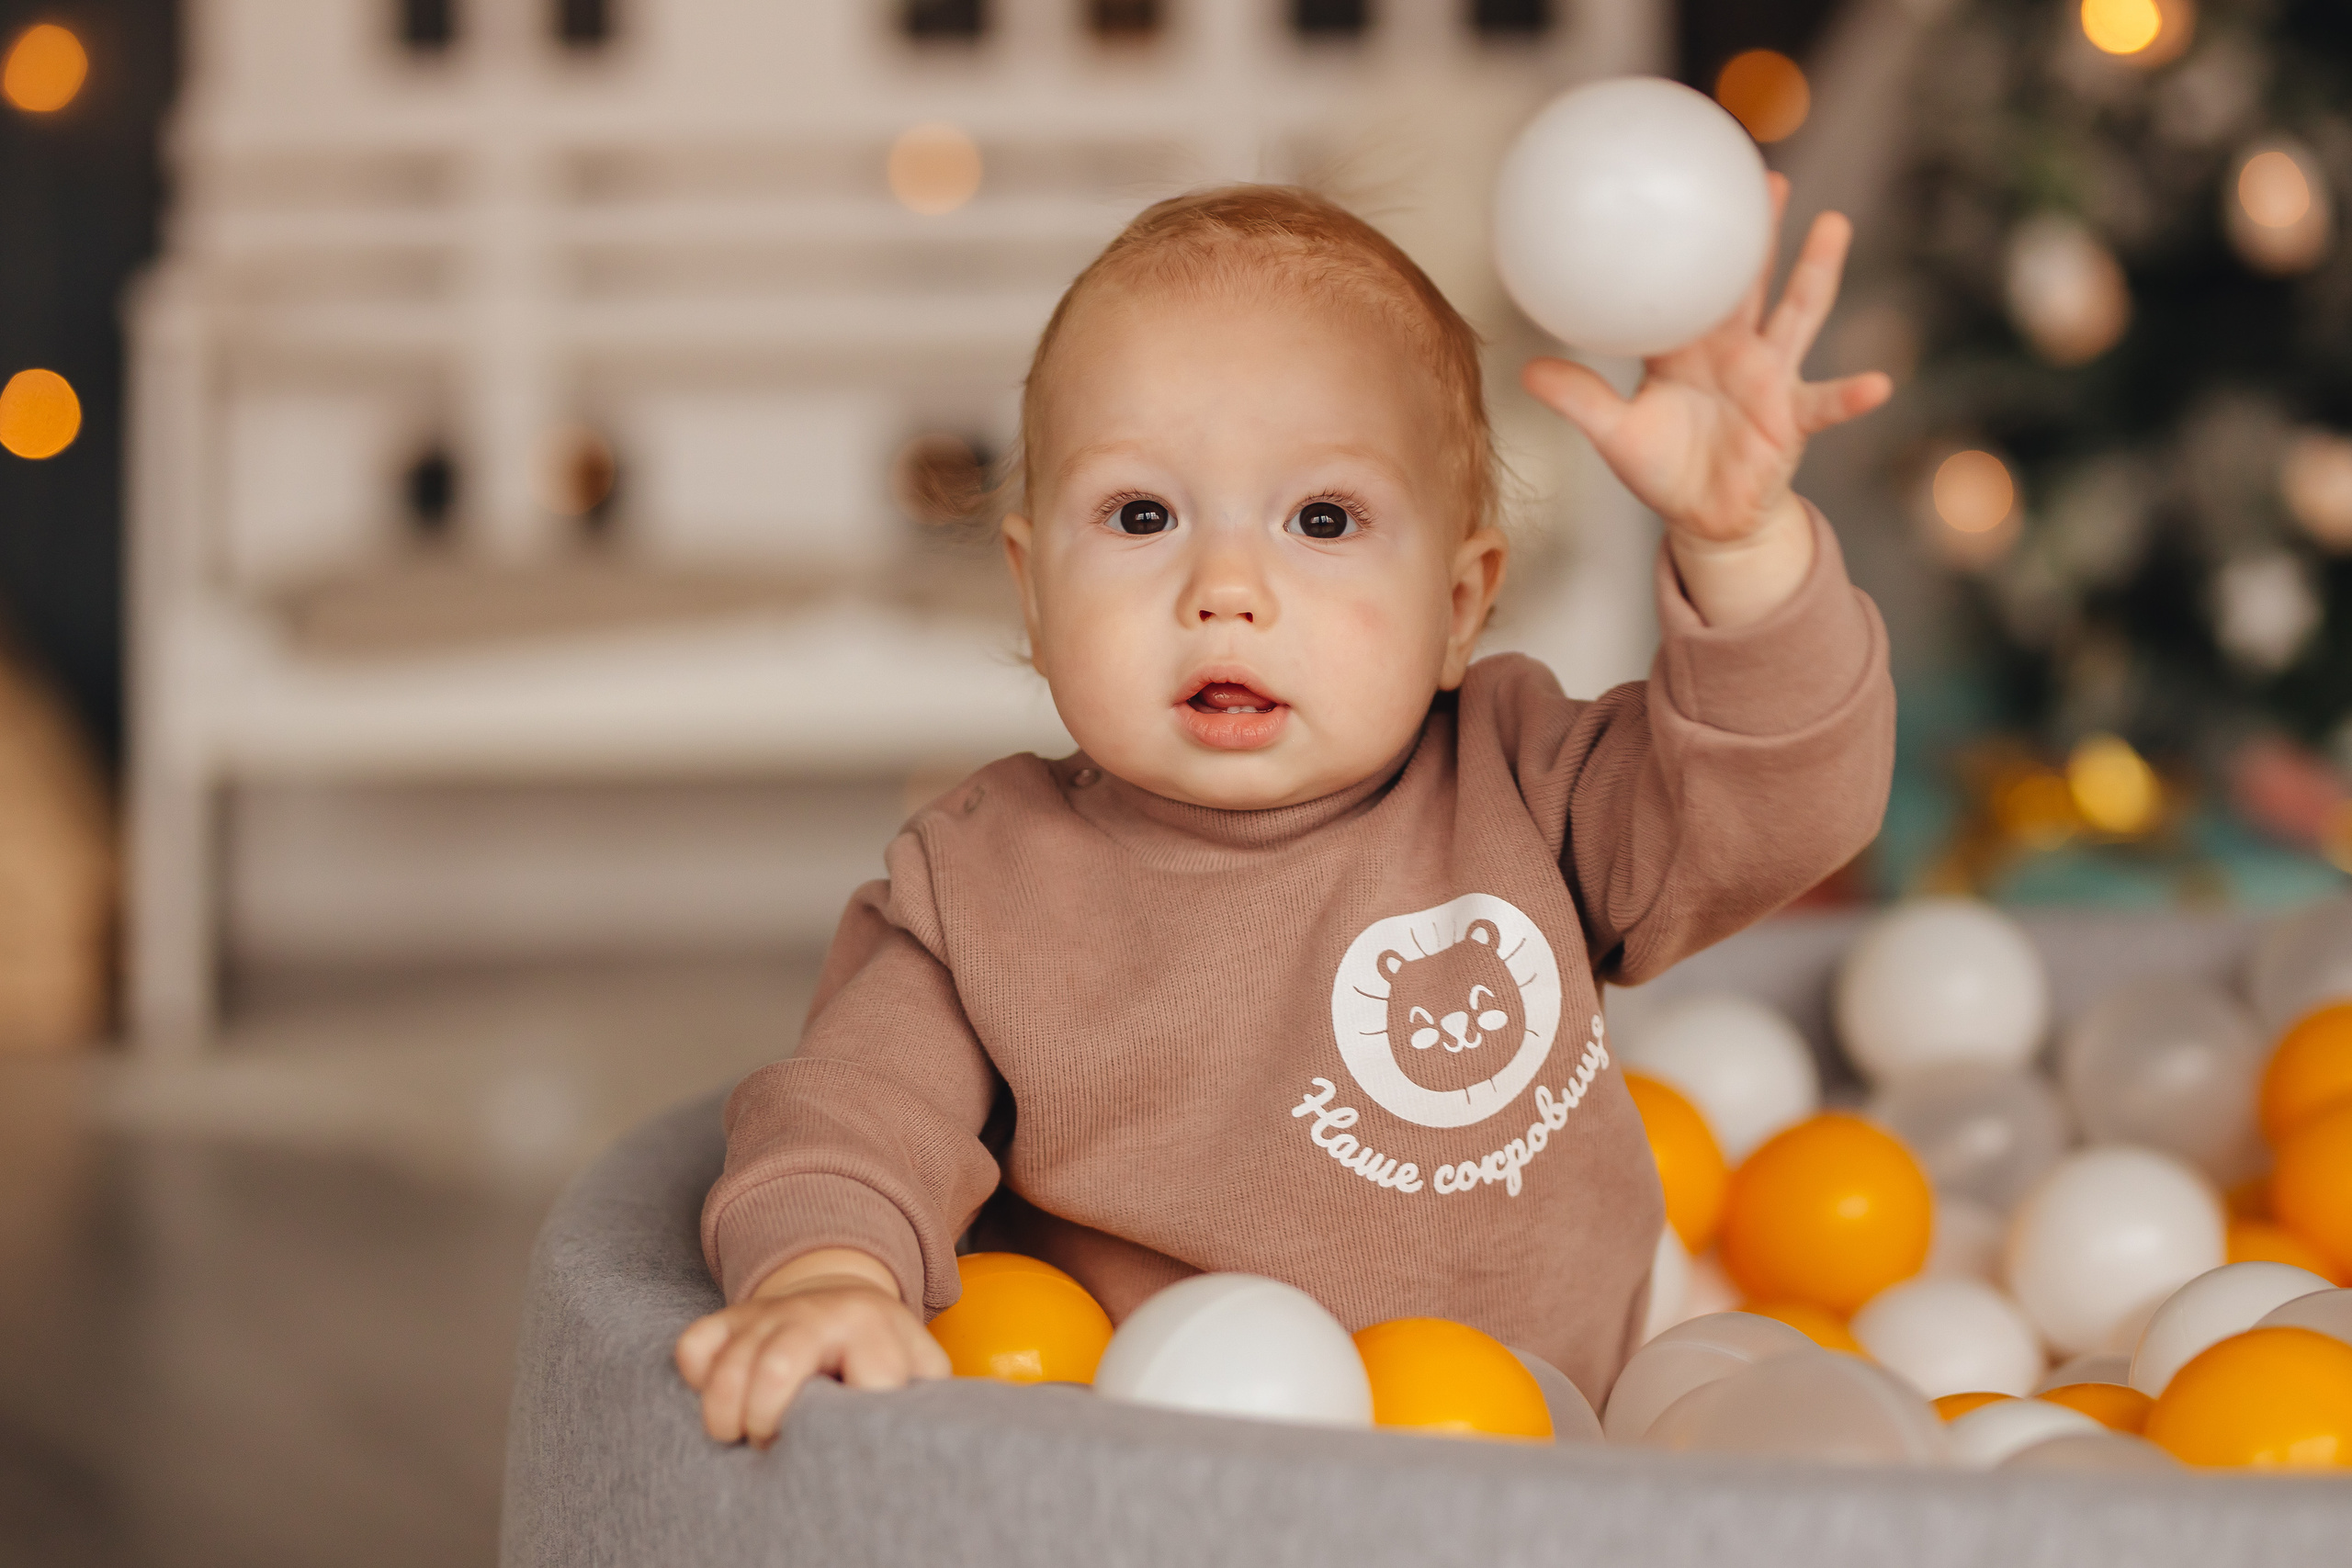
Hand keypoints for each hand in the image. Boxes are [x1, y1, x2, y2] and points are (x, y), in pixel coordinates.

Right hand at [674, 1248, 949, 1445]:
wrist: (842, 1294)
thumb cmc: (883, 1350)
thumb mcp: (920, 1366)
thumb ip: (924, 1400)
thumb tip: (921, 1447)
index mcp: (874, 1327)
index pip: (866, 1380)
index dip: (856, 1424)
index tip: (848, 1437)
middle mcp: (818, 1313)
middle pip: (778, 1365)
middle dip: (769, 1418)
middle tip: (774, 1441)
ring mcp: (769, 1313)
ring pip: (728, 1363)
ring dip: (724, 1413)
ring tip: (736, 1435)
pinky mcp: (730, 1317)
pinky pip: (694, 1346)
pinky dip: (695, 1379)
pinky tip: (719, 1396)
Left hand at [1522, 175, 1891, 627]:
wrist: (1705, 519)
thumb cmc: (1665, 468)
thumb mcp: (1615, 435)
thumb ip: (1580, 399)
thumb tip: (1528, 370)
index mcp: (1689, 348)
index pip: (1691, 284)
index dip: (1695, 242)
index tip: (1699, 190)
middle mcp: (1735, 352)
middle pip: (1751, 282)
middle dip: (1762, 232)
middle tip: (1769, 178)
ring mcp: (1770, 381)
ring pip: (1797, 316)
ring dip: (1815, 273)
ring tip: (1834, 226)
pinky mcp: (1792, 421)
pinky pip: (1824, 404)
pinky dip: (1851, 395)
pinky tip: (1879, 383)